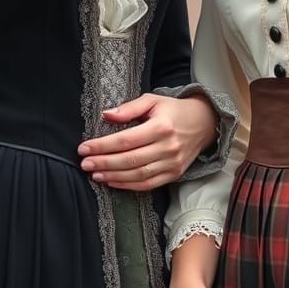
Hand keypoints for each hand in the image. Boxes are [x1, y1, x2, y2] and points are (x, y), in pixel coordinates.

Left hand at [77, 93, 216, 190]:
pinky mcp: (174, 174)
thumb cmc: (173, 110)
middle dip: (103, 163)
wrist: (204, 123)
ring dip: (113, 176)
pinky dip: (128, 186)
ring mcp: (172, 163)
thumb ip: (128, 108)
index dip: (102, 146)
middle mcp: (167, 147)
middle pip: (129, 160)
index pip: (125, 140)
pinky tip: (113, 181)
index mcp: (161, 126)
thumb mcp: (152, 101)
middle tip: (85, 163)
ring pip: (137, 175)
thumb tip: (106, 115)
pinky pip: (148, 185)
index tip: (84, 147)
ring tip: (95, 174)